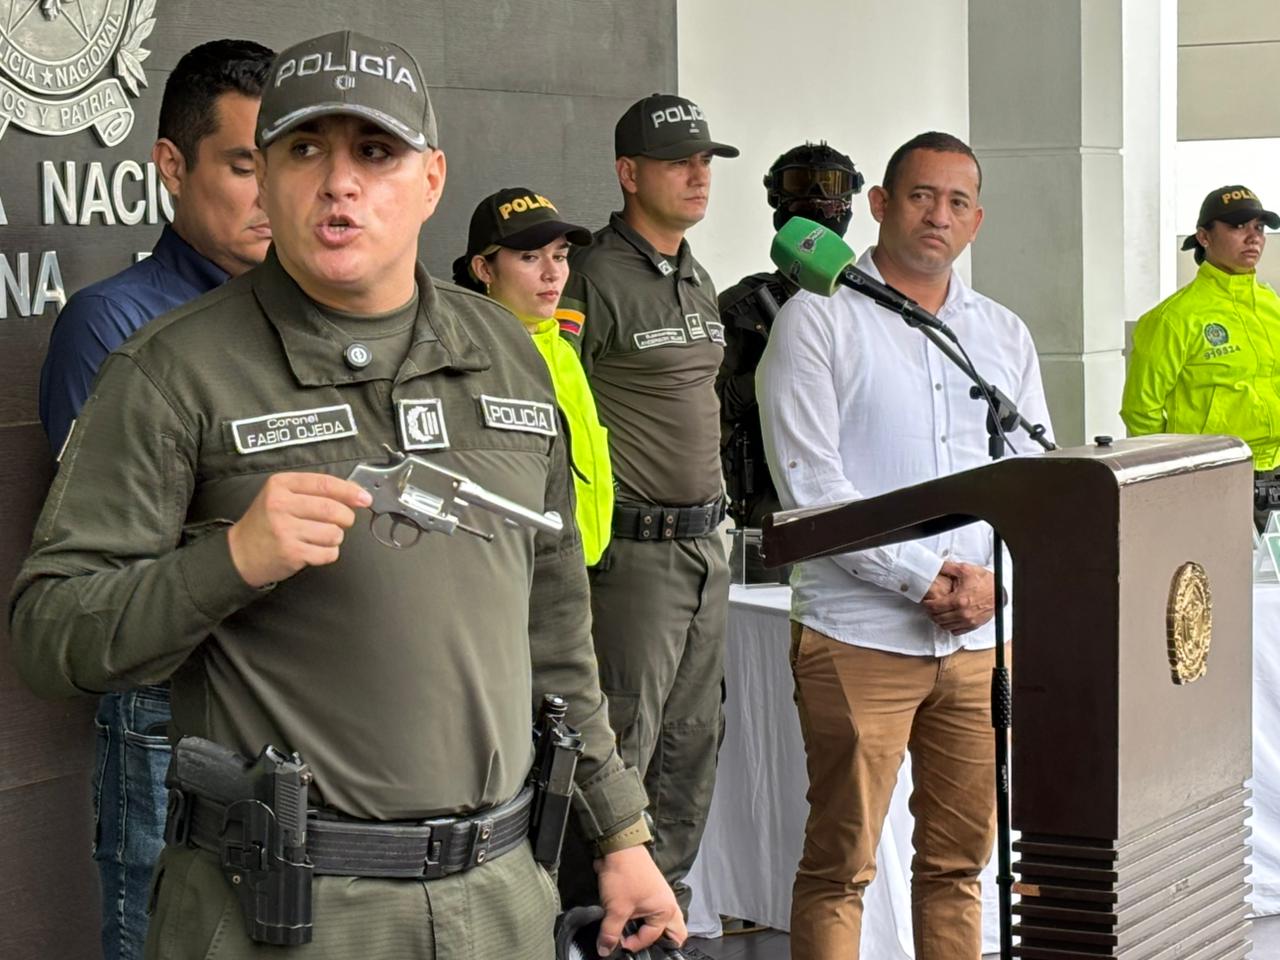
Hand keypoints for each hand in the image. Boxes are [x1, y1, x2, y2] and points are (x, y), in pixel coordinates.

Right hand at [227, 472, 371, 587]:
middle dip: (346, 517)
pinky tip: (314, 549)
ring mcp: (285, 530)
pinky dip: (328, 553)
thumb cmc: (266, 522)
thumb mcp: (282, 495)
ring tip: (320, 536)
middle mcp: (281, 505)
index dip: (349, 491)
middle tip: (342, 521)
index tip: (364, 498)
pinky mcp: (291, 553)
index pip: (324, 483)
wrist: (240, 553)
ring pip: (334, 532)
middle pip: (332, 509)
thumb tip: (353, 493)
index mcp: (280, 485)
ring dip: (335, 537)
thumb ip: (313, 491)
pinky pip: (328, 553)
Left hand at [595, 844, 685, 955]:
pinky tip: (630, 921)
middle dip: (660, 943)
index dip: (633, 944)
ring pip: (664, 922)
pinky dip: (644, 920)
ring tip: (635, 935)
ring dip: (651, 931)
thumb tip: (605, 951)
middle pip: (674, 932)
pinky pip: (653, 912)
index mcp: (667, 910)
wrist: (618, 846)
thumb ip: (611, 933)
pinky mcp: (651, 891)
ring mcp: (661, 897)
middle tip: (639, 944)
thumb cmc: (623, 877)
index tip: (617, 943)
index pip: (652, 938)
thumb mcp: (615, 908)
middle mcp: (669, 904)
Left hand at [921, 560, 994, 634]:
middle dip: (931, 612)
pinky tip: (949, 618)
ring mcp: (969, 621)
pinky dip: (950, 626)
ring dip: (939, 620)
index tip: (926, 601)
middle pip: (938, 618)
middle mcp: (963, 613)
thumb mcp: (965, 569)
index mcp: (959, 600)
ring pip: (946, 626)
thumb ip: (947, 567)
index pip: (934, 608)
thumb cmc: (985, 581)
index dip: (927, 604)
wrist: (1000, 591)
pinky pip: (956, 631)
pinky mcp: (974, 625)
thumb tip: (935, 565)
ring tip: (939, 612)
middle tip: (931, 606)